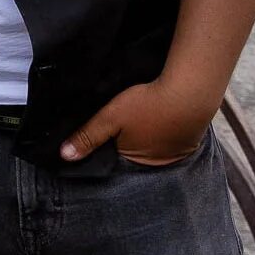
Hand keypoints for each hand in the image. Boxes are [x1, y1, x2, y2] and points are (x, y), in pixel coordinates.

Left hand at [60, 78, 215, 165]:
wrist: (190, 91)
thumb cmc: (148, 105)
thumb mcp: (111, 117)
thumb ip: (88, 136)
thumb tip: (64, 156)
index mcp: (135, 161)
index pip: (115, 158)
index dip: (108, 145)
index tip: (104, 130)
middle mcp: (157, 163)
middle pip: (135, 152)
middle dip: (128, 141)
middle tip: (123, 122)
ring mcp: (177, 152)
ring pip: (154, 144)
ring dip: (148, 133)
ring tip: (141, 116)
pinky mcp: (190, 137)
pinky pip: (171, 135)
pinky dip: (165, 127)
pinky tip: (160, 114)